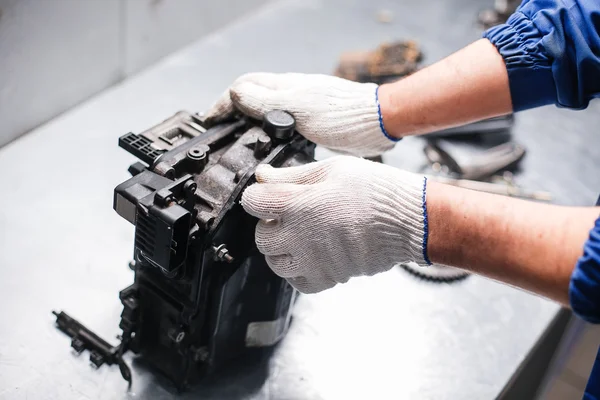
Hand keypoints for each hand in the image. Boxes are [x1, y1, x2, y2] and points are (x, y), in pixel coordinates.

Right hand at [205, 73, 396, 156]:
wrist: (377, 125)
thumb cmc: (344, 116)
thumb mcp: (299, 109)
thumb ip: (267, 102)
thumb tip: (236, 94)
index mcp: (285, 87)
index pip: (243, 87)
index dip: (223, 101)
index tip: (209, 118)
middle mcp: (291, 94)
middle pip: (252, 96)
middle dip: (231, 109)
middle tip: (219, 127)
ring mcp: (302, 108)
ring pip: (266, 110)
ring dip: (248, 120)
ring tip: (237, 136)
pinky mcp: (312, 123)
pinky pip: (282, 124)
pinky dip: (268, 131)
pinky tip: (269, 144)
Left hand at [241, 156, 428, 292]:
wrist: (408, 220)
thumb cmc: (374, 190)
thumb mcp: (331, 169)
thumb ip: (292, 175)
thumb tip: (263, 175)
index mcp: (297, 205)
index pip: (252, 202)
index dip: (258, 195)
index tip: (268, 193)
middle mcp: (299, 237)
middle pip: (261, 236)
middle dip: (269, 223)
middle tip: (289, 213)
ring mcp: (312, 261)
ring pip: (275, 263)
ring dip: (281, 248)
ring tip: (300, 234)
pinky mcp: (329, 277)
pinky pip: (298, 282)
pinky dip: (298, 270)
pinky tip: (310, 254)